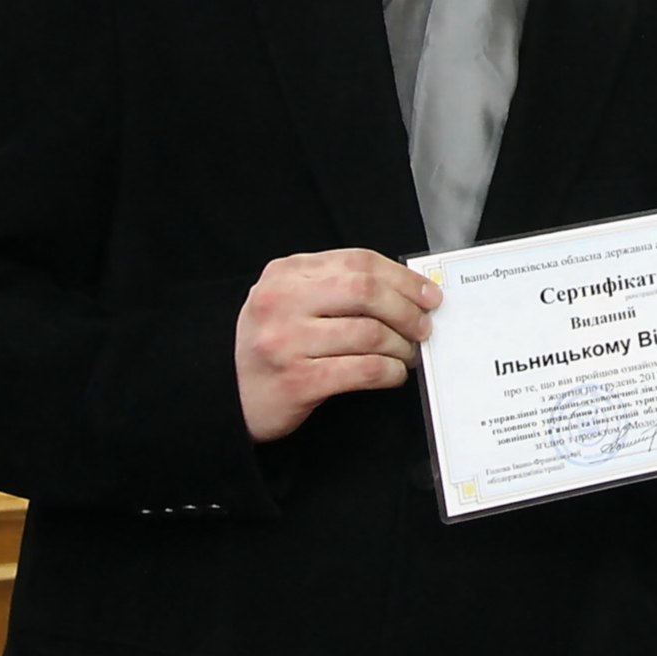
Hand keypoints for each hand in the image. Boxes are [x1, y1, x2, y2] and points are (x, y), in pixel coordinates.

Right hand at [232, 249, 439, 442]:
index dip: (402, 277)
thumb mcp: (291, 300)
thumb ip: (337, 286)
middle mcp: (282, 302)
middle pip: (366, 291)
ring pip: (370, 333)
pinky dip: (390, 371)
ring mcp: (287, 342)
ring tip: (406, 353)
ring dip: (402, 346)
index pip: (358, 261)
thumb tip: (407, 289)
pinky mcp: (298, 381)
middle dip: (407, 309)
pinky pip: (364, 370)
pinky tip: (392, 374)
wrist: (228, 393)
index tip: (428, 294)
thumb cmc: (273, 344)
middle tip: (423, 326)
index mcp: (285, 273)